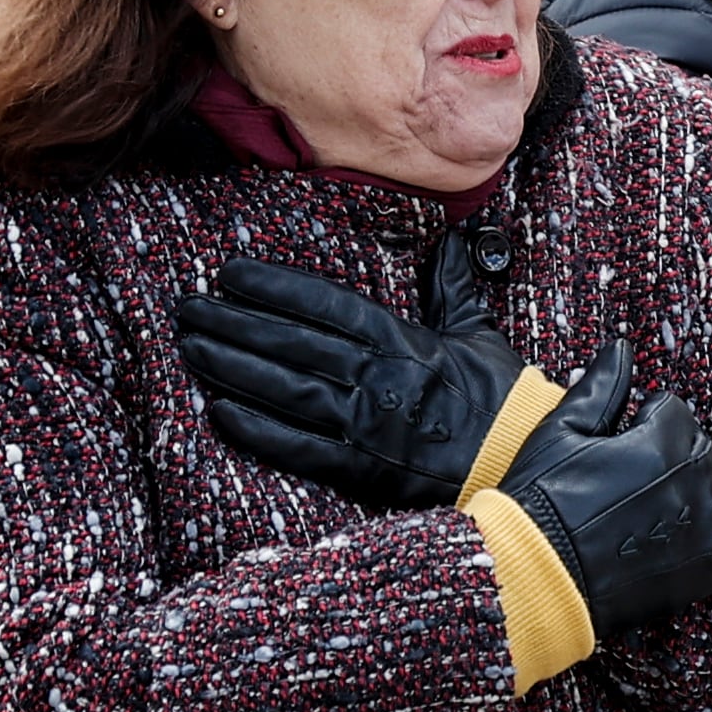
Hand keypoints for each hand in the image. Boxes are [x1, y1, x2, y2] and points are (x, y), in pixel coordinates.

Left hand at [176, 256, 530, 509]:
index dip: (275, 287)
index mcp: (406, 343)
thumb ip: (452, 287)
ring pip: (287, 390)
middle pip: (293, 345)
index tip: (232, 273)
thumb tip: (453, 240)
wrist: (524, 467)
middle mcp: (381, 381)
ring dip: (233, 368)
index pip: (327, 307)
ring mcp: (369, 428)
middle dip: (234, 323)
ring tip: (191, 347)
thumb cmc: (501, 402)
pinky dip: (258, 430)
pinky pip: (300, 448)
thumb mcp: (478, 335)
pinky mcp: (364, 472)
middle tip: (187, 308)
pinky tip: (220, 410)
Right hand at [500, 341, 711, 634]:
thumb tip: (622, 347)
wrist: (534, 575)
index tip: (634, 426)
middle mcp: (691, 484)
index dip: (653, 416)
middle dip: (687, 444)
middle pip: (706, 449)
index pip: (674, 413)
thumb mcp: (561, 431)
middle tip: (665, 453)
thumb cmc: (540, 501)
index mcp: (658, 445)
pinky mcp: (705, 571)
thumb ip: (600, 387)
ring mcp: (704, 530)